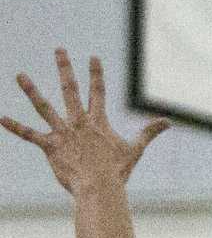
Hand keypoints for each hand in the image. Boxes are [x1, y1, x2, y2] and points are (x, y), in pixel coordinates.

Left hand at [5, 50, 168, 196]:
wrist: (100, 187)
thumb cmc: (117, 171)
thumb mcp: (135, 149)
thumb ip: (149, 132)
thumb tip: (169, 122)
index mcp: (98, 121)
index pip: (98, 91)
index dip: (96, 73)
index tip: (92, 57)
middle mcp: (79, 122)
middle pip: (70, 89)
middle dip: (65, 68)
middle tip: (59, 50)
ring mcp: (63, 133)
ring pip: (44, 106)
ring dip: (31, 90)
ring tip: (20, 75)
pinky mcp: (50, 146)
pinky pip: (29, 134)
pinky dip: (14, 127)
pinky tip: (0, 118)